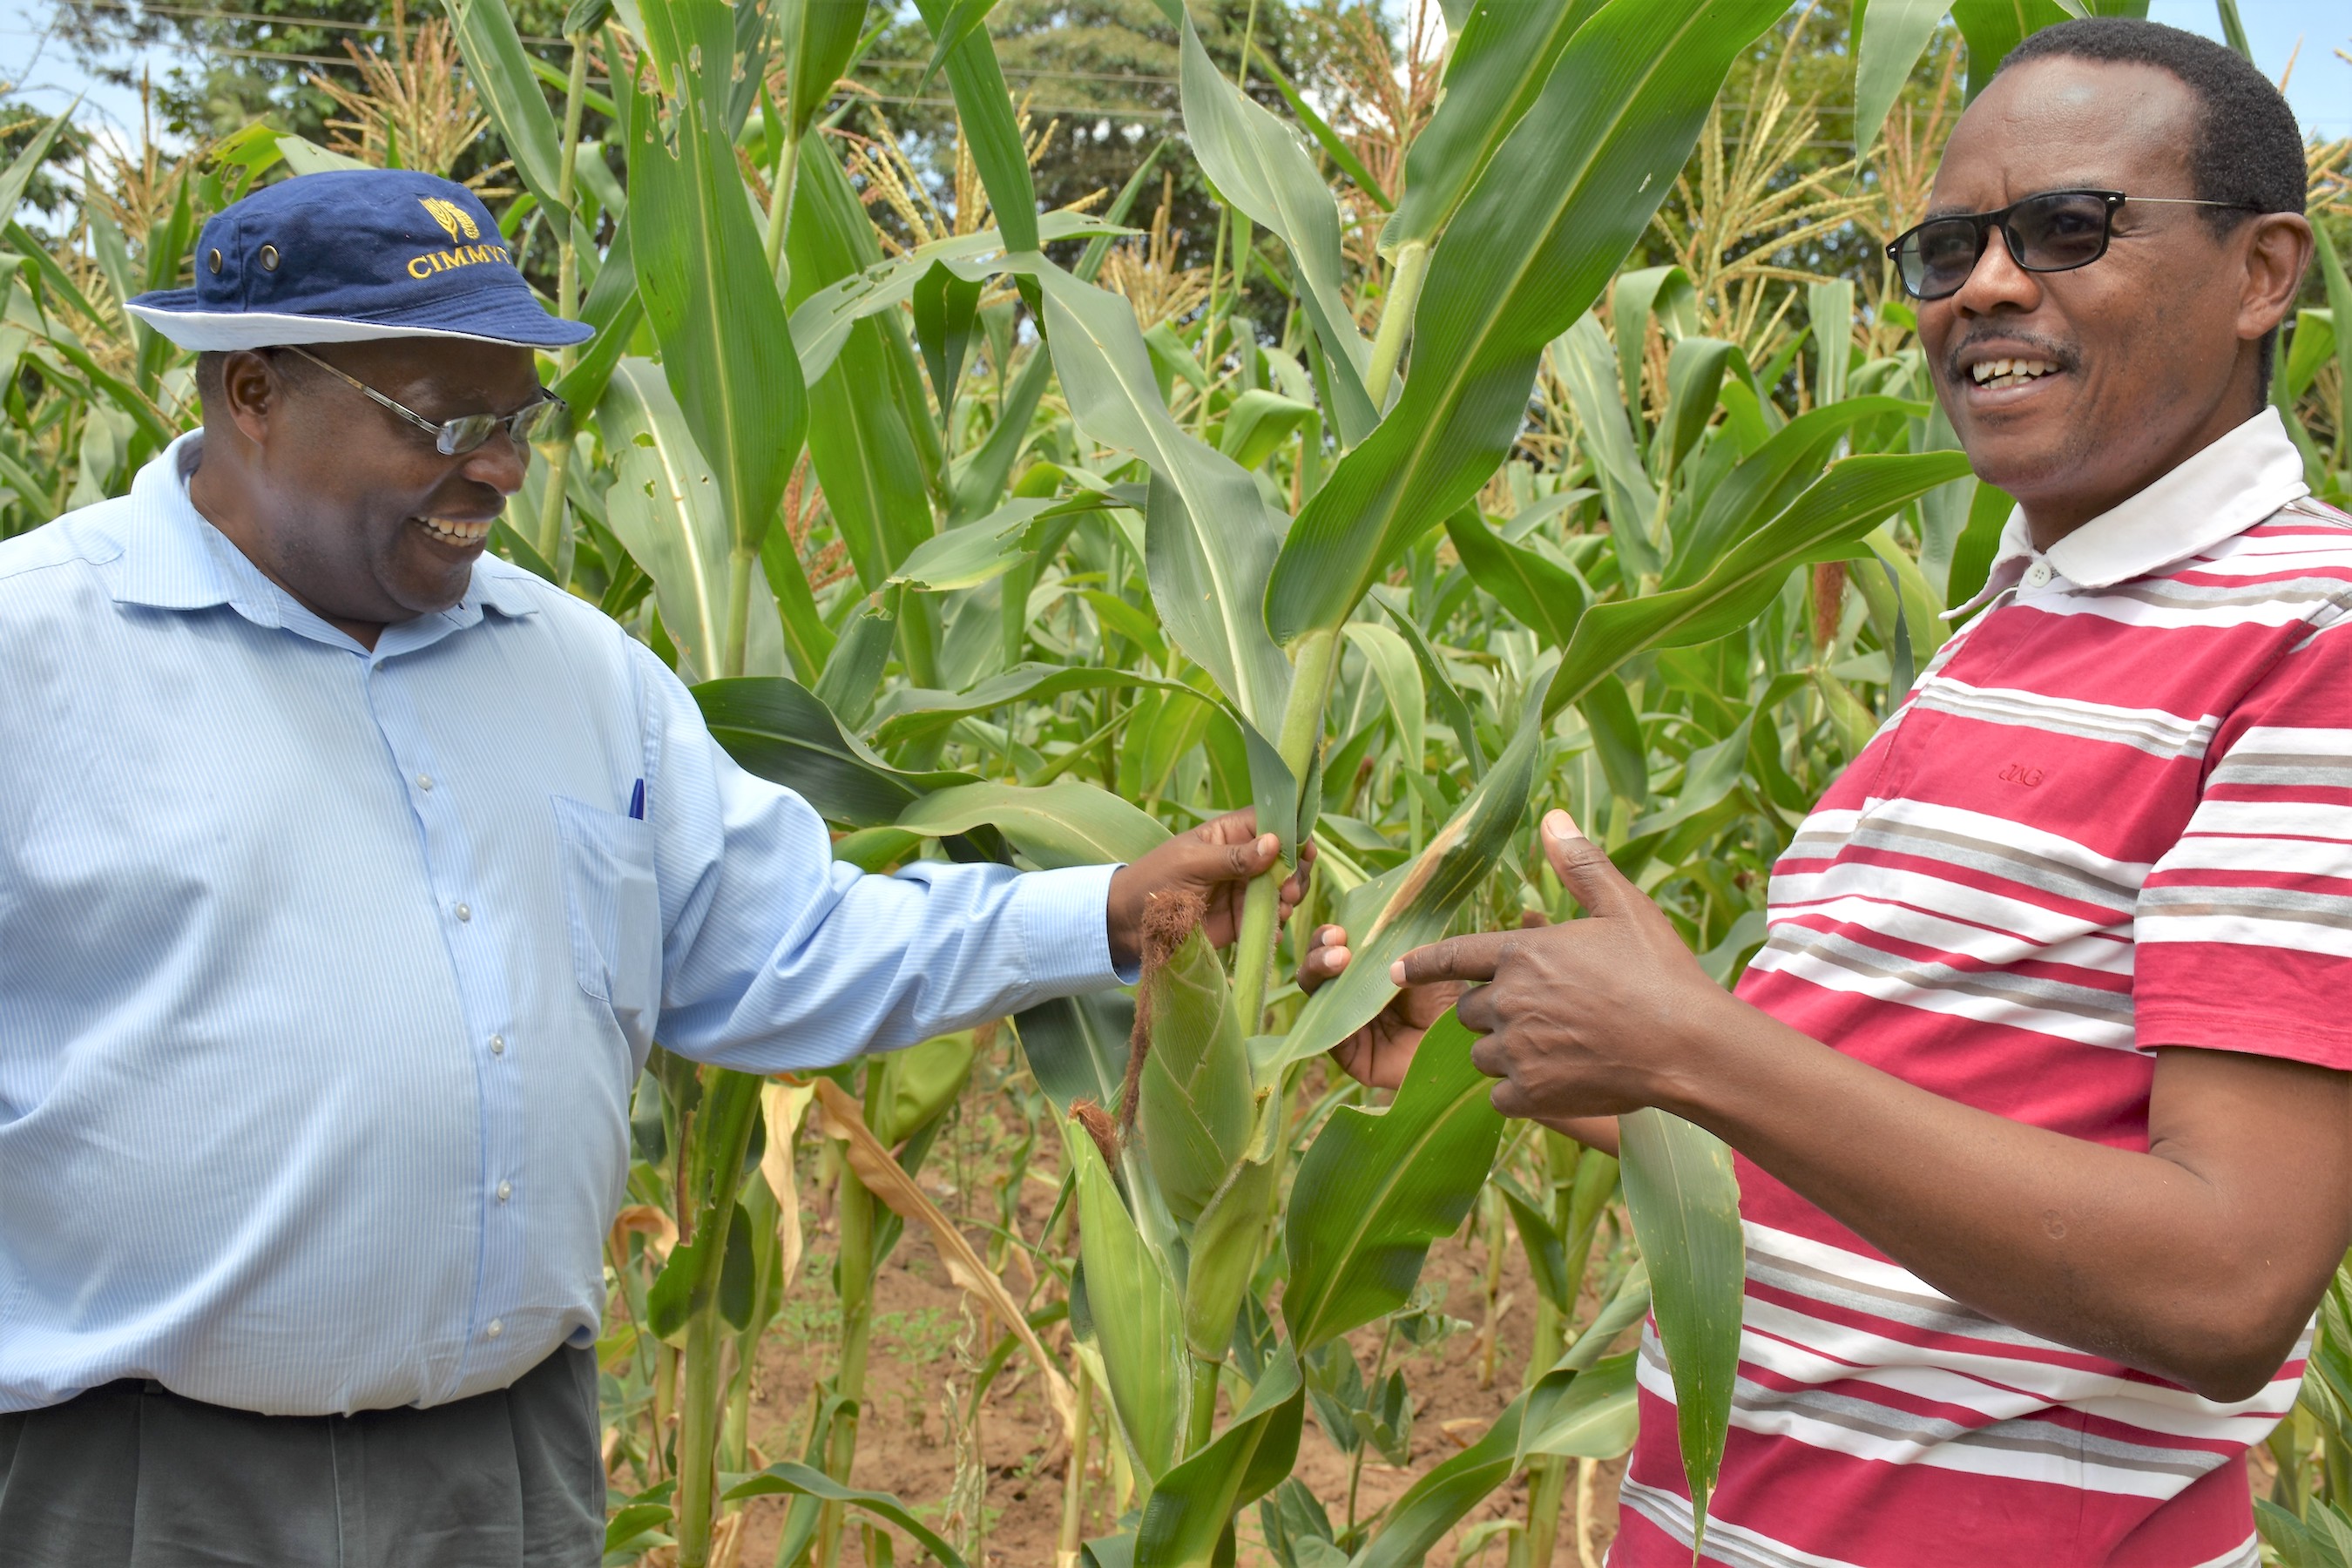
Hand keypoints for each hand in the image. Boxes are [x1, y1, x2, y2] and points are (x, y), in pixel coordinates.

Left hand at [1106, 809, 1313, 969]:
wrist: (1129, 925)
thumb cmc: (1154, 882)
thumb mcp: (1191, 864)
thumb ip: (1233, 857)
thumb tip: (1274, 843)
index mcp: (1230, 834)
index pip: (1272, 822)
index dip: (1293, 834)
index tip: (1305, 853)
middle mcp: (1243, 859)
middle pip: (1286, 858)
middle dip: (1296, 874)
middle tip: (1289, 892)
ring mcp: (1244, 890)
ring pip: (1284, 890)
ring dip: (1289, 901)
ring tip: (1279, 913)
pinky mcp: (1241, 919)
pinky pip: (1269, 920)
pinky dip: (1274, 927)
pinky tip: (1269, 933)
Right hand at [1302, 920, 1510, 1089]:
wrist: (1470, 1045)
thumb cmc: (1452, 1003)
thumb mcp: (1427, 963)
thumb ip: (1399, 946)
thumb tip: (1371, 924)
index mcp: (1367, 974)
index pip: (1336, 950)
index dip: (1330, 937)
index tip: (1341, 930)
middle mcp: (1355, 999)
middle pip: (1319, 972)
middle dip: (1320, 951)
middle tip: (1337, 943)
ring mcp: (1351, 1028)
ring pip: (1317, 1001)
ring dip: (1317, 974)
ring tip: (1336, 961)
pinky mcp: (1352, 1058)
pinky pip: (1327, 1036)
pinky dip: (1326, 1017)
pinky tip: (1337, 1001)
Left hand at [1391, 810, 1733, 1120]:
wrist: (1688, 1046)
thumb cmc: (1659, 972)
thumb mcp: (1623, 906)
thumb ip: (1580, 864)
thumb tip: (1552, 818)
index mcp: (1521, 953)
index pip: (1452, 956)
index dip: (1421, 964)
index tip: (1393, 971)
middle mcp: (1507, 1000)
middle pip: (1469, 1011)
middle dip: (1494, 1011)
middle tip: (1545, 1013)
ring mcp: (1515, 1050)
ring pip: (1482, 1055)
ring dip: (1505, 1053)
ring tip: (1557, 1048)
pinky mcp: (1530, 1093)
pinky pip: (1500, 1096)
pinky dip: (1519, 1092)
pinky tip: (1556, 1082)